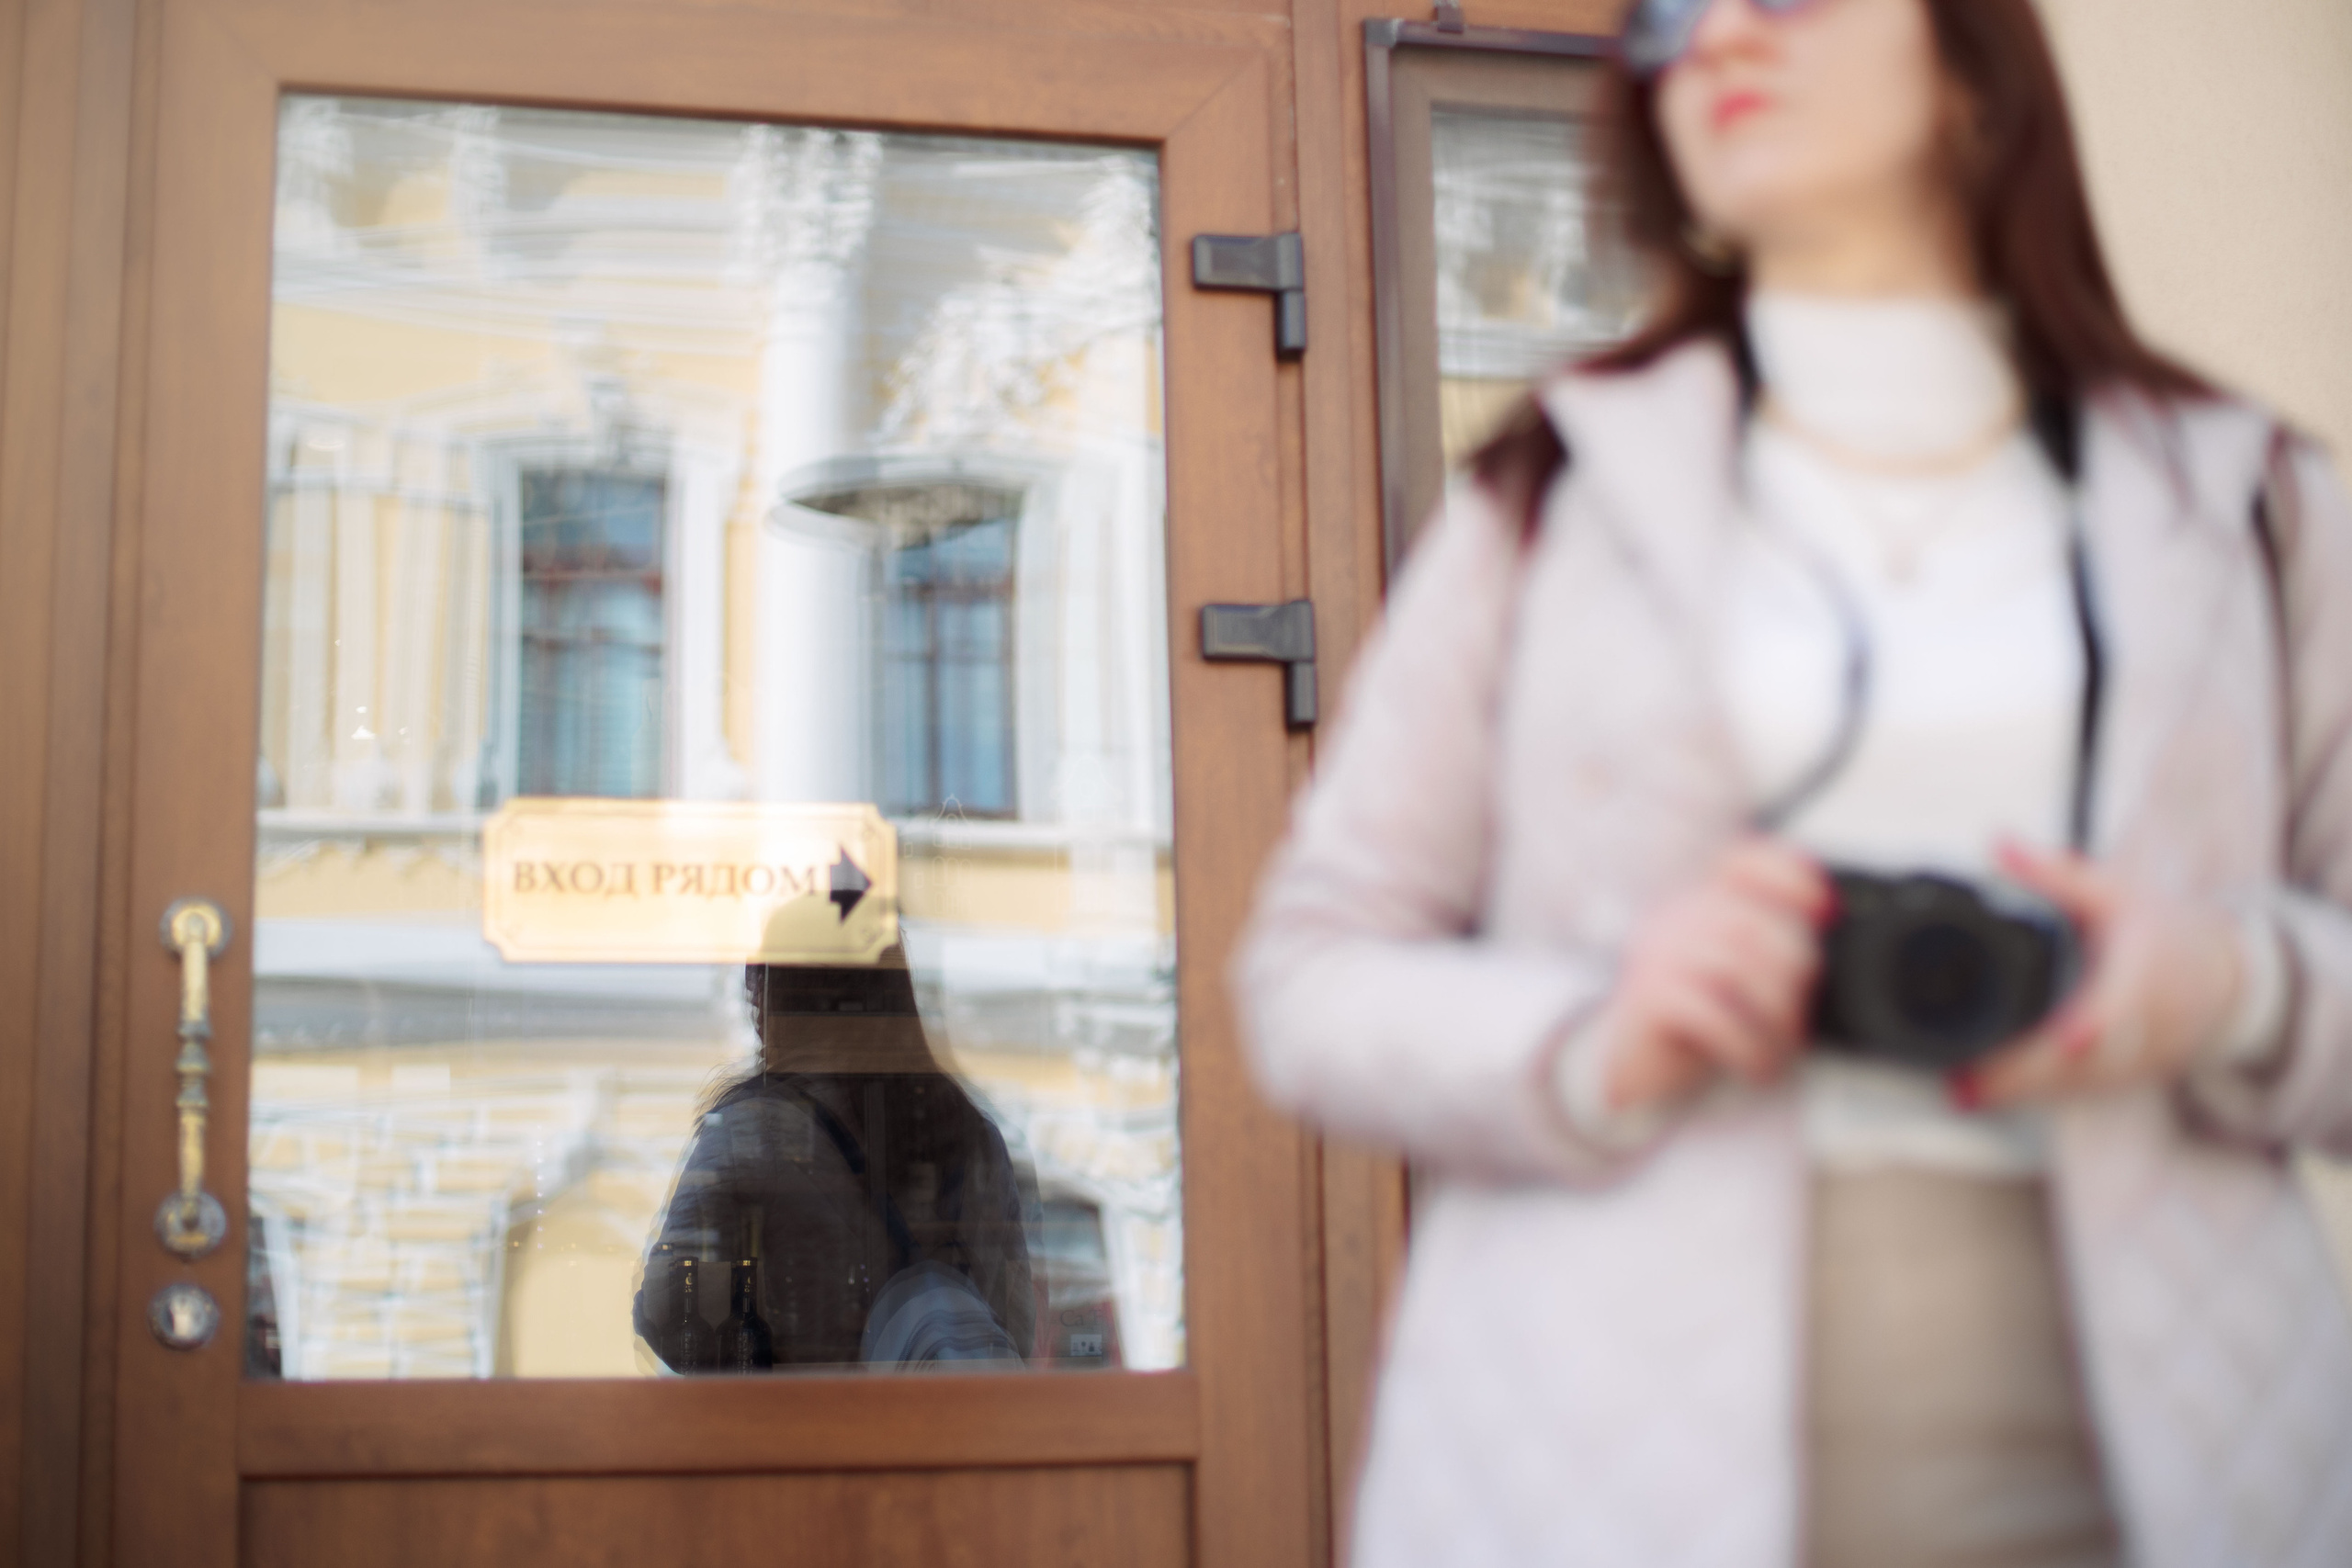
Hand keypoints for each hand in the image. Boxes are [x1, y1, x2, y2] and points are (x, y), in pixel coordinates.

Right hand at [1596, 837, 1832, 1114]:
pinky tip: (1752, 1064)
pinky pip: (1714, 1013)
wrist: (1633, 1068)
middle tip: (1792, 1023)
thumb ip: (1768, 946)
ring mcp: (1660, 955)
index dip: (1791, 876)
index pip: (1745, 863)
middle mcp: (1677, 920)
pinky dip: (1746, 1046)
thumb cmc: (1694, 1024)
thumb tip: (1826, 924)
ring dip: (1774, 1020)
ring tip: (1775, 1051)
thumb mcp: (1734, 977)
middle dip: (1793, 980)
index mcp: (1701, 907)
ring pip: (1739, 967)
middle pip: (1757, 924)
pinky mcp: (1651, 996)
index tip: (1824, 910)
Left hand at [1957, 841, 2245, 1108]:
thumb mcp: (2117, 893)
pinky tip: (1979, 1095)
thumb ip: (2055, 873)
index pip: (2121, 1005)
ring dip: (2018, 1092)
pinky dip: (2028, 1096)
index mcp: (2143, 976)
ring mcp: (2132, 1060)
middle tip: (1968, 1081)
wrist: (2224, 981)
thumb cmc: (2167, 933)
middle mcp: (2141, 1028)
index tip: (2069, 1038)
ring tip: (1962, 1090)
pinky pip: (2072, 1093)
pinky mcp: (2121, 1078)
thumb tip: (1997, 844)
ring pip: (2074, 1085)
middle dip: (2027, 1074)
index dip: (2095, 1024)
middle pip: (2085, 1060)